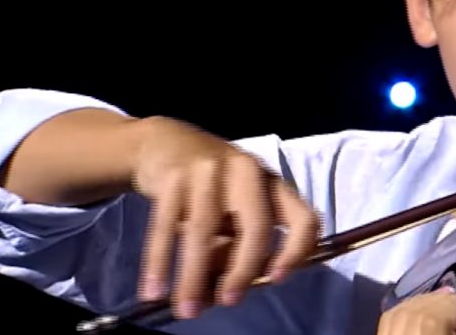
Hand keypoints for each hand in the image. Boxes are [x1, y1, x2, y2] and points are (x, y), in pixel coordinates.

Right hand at [132, 117, 319, 318]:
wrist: (168, 143)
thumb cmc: (213, 190)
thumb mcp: (231, 215)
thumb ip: (231, 252)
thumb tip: (221, 297)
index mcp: (274, 185)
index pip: (302, 217)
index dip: (297, 249)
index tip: (278, 279)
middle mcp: (248, 172)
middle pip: (256, 225)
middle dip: (243, 269)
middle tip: (229, 301)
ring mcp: (210, 169)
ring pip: (204, 229)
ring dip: (193, 275)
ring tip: (186, 310)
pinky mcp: (173, 174)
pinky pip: (164, 225)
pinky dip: (159, 262)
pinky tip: (153, 290)